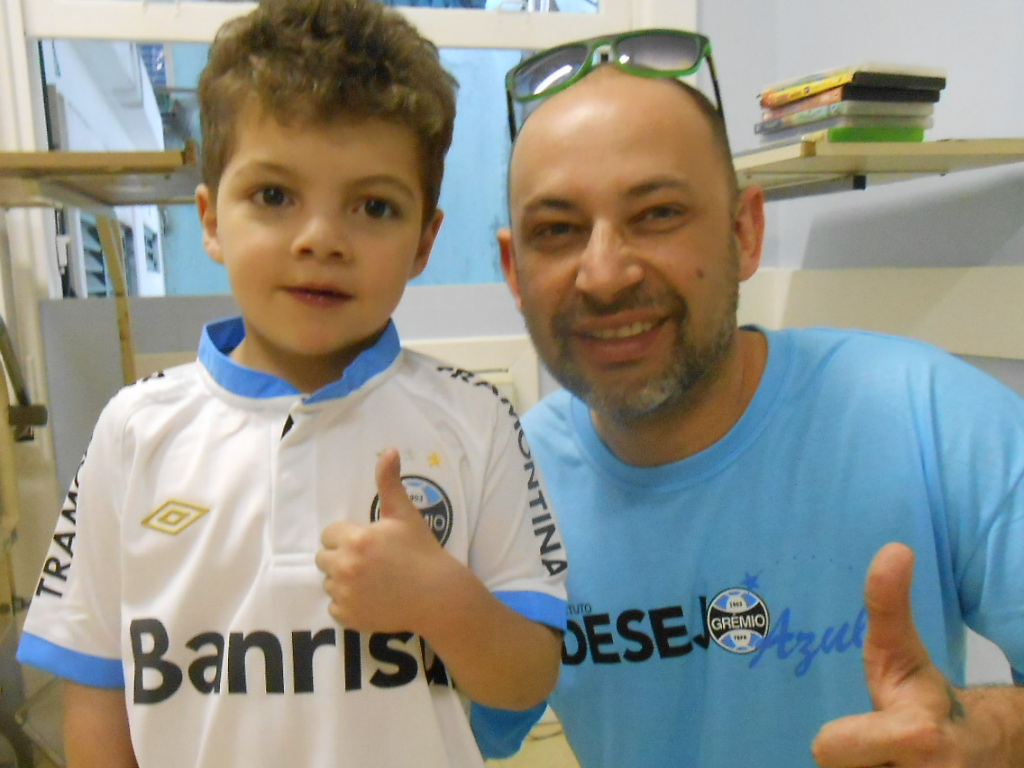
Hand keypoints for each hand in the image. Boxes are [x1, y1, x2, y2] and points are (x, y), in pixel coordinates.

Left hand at [315, 449, 445, 633]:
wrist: (437, 595)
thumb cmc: (421, 551)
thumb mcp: (405, 514)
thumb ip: (389, 482)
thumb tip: (389, 450)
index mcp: (355, 540)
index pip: (329, 534)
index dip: (348, 536)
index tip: (369, 542)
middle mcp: (345, 567)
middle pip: (323, 558)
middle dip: (341, 556)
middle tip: (370, 561)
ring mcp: (345, 595)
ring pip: (328, 582)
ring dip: (343, 580)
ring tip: (372, 579)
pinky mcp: (348, 617)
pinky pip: (334, 607)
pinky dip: (348, 604)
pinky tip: (371, 597)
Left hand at [812, 542, 971, 766]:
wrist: (985, 749)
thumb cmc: (922, 693)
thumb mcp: (898, 649)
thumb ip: (886, 605)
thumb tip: (894, 548)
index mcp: (917, 735)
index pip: (828, 748)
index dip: (835, 740)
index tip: (876, 723)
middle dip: (855, 761)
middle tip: (879, 746)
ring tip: (888, 759)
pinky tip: (892, 767)